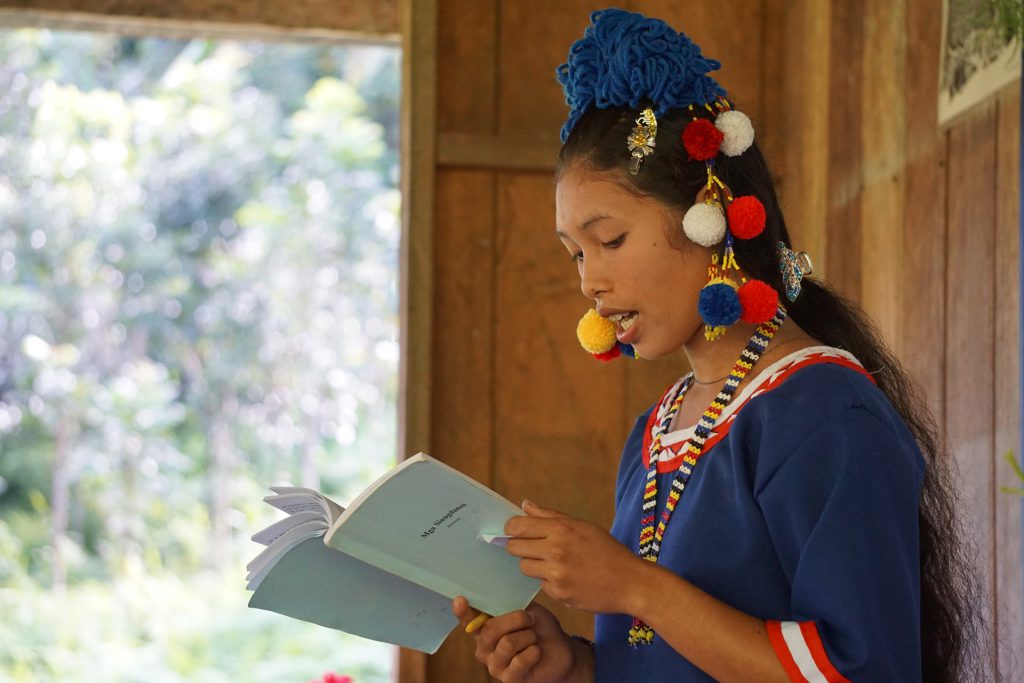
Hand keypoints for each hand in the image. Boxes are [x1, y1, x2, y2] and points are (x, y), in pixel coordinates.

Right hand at [452, 597, 575, 682]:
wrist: (561, 650)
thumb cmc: (540, 628)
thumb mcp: (527, 609)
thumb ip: (510, 603)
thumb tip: (497, 591)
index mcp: (485, 630)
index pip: (469, 621)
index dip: (463, 612)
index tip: (460, 600)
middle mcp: (485, 649)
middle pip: (490, 630)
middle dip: (516, 619)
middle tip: (531, 618)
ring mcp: (495, 666)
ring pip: (507, 643)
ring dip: (528, 636)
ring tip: (535, 638)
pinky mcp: (510, 680)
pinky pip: (519, 661)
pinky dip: (533, 652)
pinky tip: (537, 652)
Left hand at [506, 500, 644, 613]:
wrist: (629, 582)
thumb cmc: (607, 550)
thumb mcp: (581, 526)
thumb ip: (549, 515)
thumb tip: (524, 504)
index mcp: (561, 529)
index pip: (517, 526)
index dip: (511, 529)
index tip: (514, 532)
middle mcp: (555, 550)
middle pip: (514, 548)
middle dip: (519, 547)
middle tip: (533, 549)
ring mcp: (556, 574)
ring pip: (524, 567)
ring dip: (533, 565)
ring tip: (554, 564)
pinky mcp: (559, 593)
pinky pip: (540, 585)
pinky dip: (549, 582)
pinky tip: (567, 578)